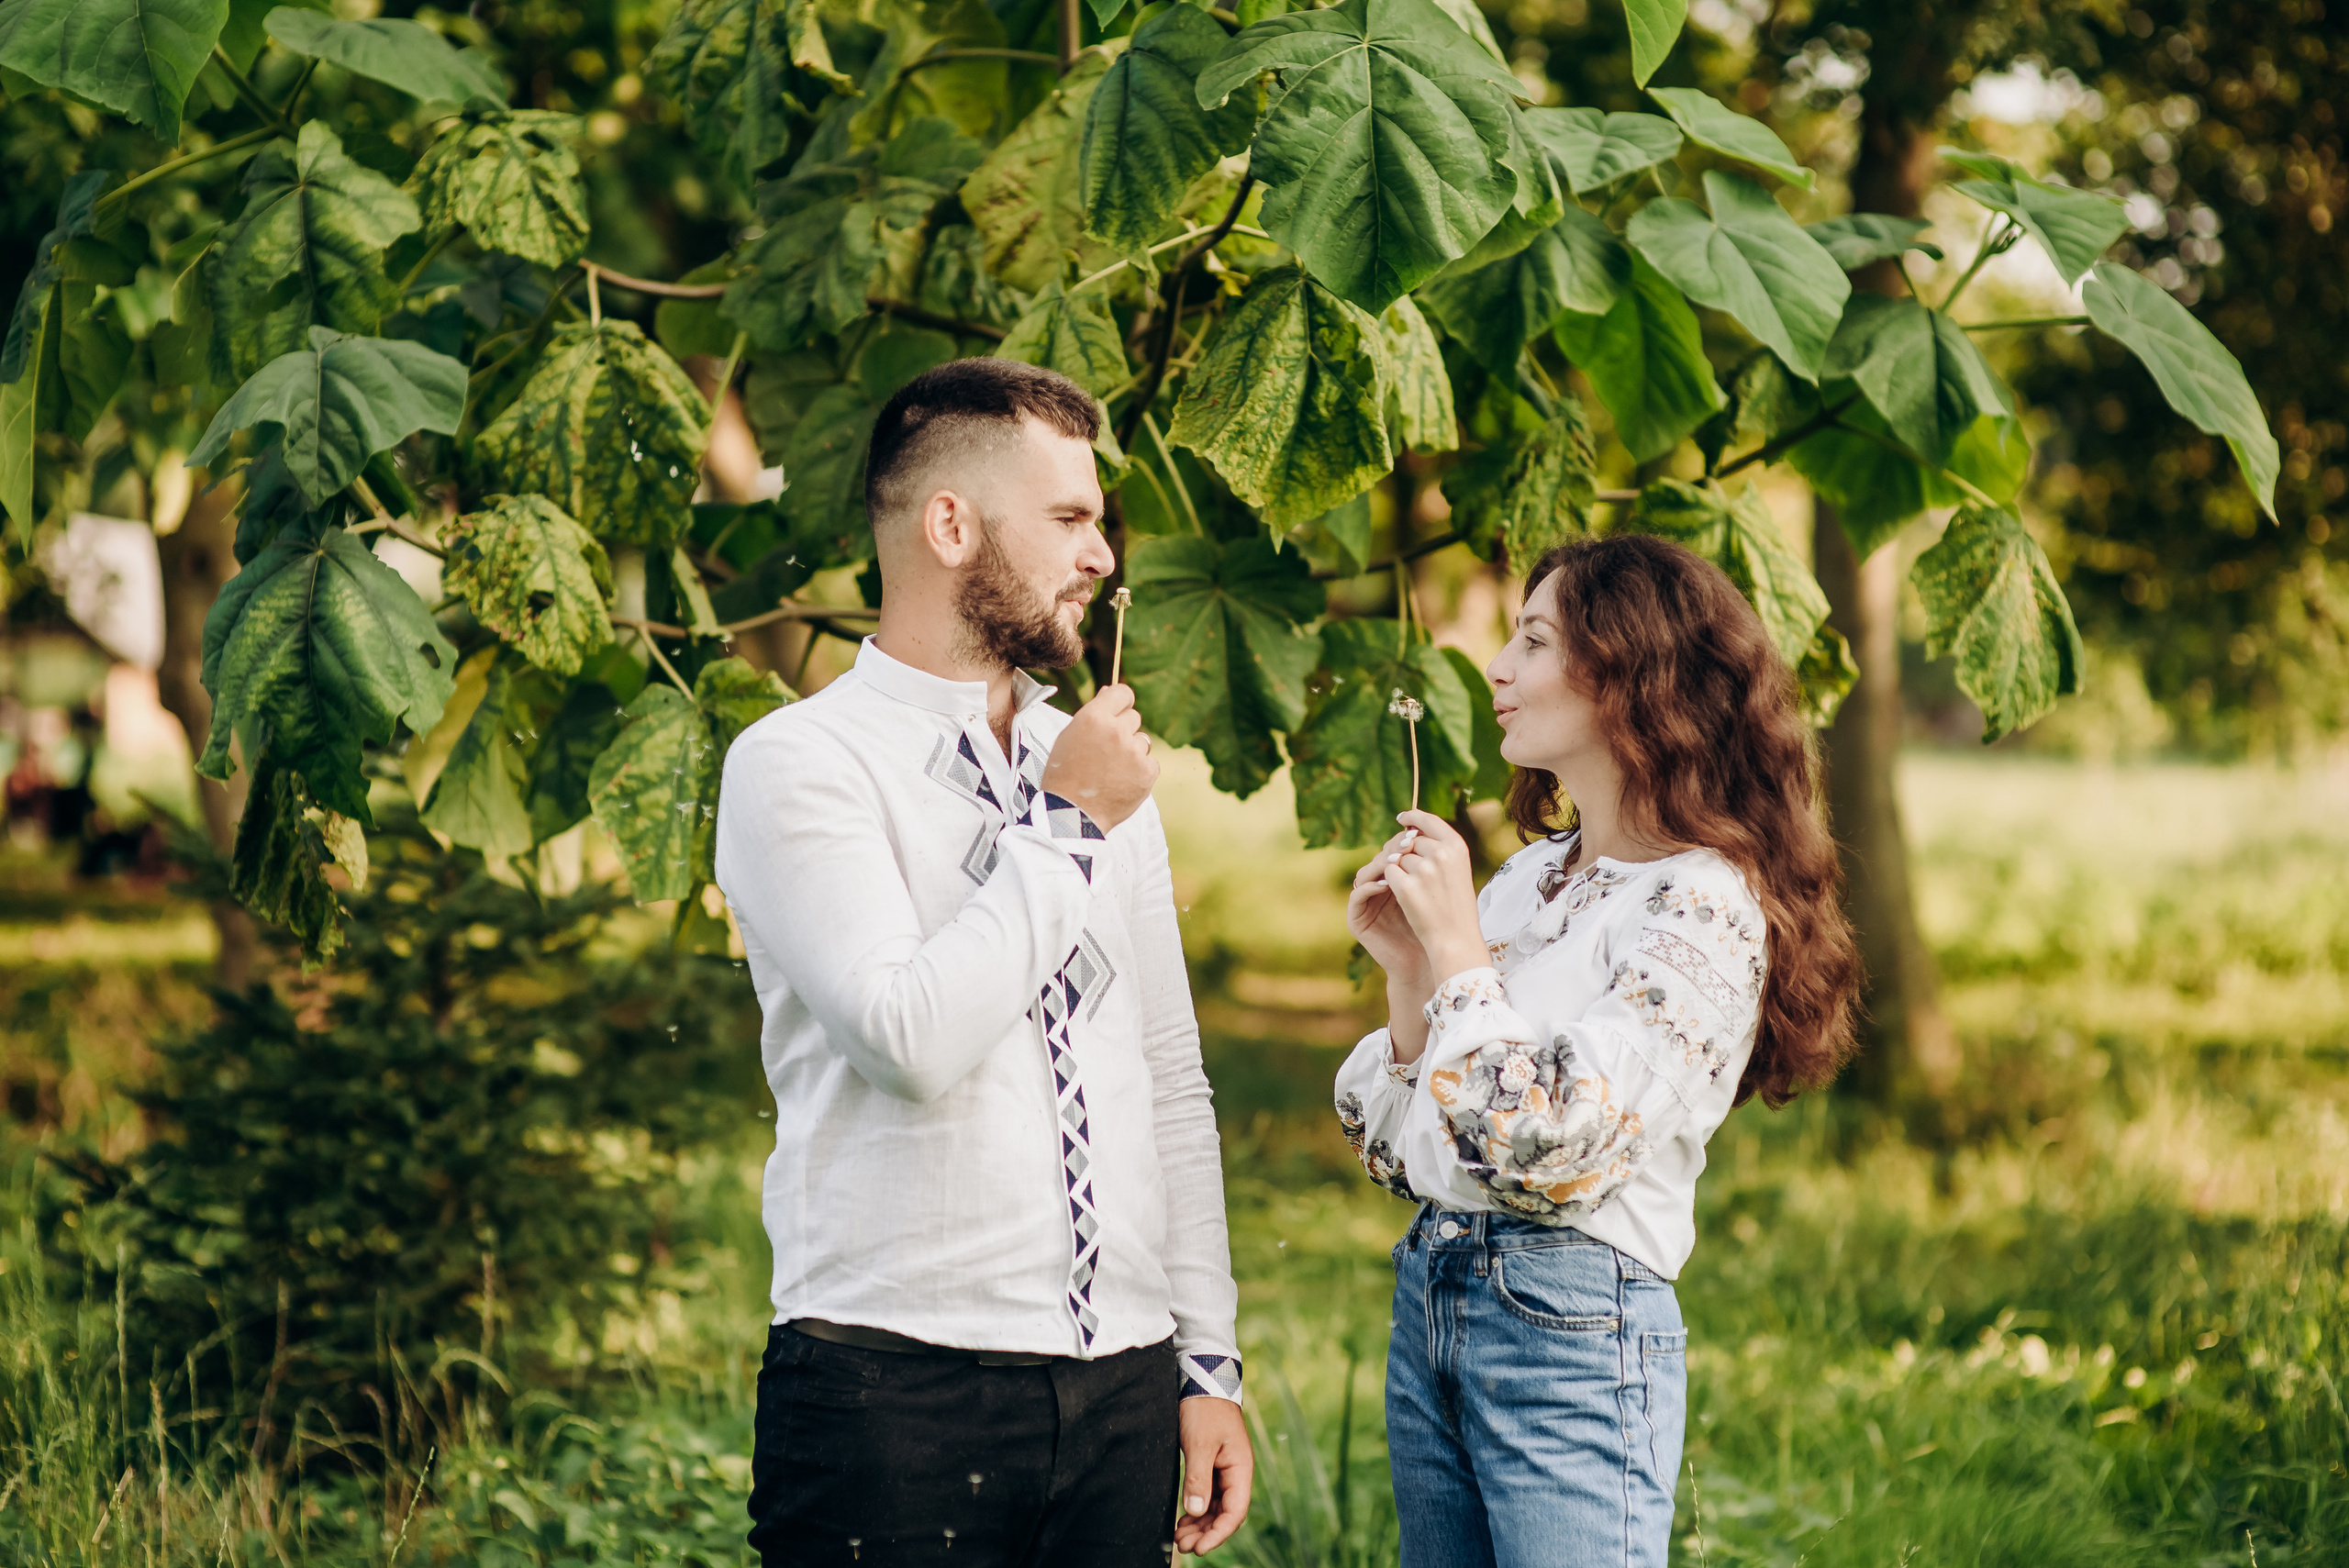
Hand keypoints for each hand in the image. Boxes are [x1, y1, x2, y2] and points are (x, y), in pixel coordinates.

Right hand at [1039, 685, 1157, 829]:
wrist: (1071, 813)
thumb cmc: (1064, 775)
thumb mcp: (1069, 737)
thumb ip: (1092, 714)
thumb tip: (1111, 691)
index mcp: (1093, 718)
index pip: (1122, 693)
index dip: (1121, 702)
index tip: (1119, 710)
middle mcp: (1116, 731)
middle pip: (1134, 717)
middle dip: (1124, 730)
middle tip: (1107, 751)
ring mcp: (1134, 752)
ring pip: (1143, 741)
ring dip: (1132, 752)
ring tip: (1112, 771)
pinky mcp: (1147, 772)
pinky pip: (1150, 762)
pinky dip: (1139, 771)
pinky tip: (1121, 782)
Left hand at [1174, 1396, 1252, 1555]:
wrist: (1201, 1381)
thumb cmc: (1204, 1409)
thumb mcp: (1199, 1444)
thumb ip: (1198, 1478)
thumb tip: (1195, 1510)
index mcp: (1240, 1468)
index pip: (1235, 1511)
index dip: (1219, 1533)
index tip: (1200, 1548)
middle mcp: (1235, 1473)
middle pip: (1225, 1513)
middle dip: (1206, 1532)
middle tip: (1183, 1546)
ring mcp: (1223, 1470)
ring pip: (1215, 1507)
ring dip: (1199, 1524)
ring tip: (1179, 1538)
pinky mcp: (1210, 1465)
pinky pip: (1207, 1495)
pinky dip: (1195, 1510)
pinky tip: (1183, 1519)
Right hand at [1347, 825, 1431, 986]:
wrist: (1428, 960)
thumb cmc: (1435, 926)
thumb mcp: (1435, 889)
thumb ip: (1430, 865)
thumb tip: (1434, 829)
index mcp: (1395, 878)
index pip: (1393, 850)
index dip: (1402, 840)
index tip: (1417, 833)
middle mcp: (1378, 887)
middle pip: (1378, 858)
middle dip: (1392, 849)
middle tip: (1407, 844)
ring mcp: (1366, 903)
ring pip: (1365, 872)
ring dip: (1381, 864)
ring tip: (1398, 861)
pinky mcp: (1357, 919)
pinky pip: (1357, 895)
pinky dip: (1370, 886)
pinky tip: (1386, 883)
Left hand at [1380, 810, 1487, 982]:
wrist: (1455, 939)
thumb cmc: (1456, 907)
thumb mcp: (1456, 871)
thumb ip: (1439, 849)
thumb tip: (1410, 831)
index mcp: (1457, 847)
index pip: (1429, 820)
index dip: (1413, 817)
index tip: (1402, 818)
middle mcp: (1441, 854)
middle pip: (1409, 840)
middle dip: (1404, 853)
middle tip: (1411, 872)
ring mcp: (1423, 870)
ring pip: (1396, 858)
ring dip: (1398, 870)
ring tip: (1415, 890)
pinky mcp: (1405, 887)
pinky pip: (1388, 874)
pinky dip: (1390, 883)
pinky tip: (1403, 896)